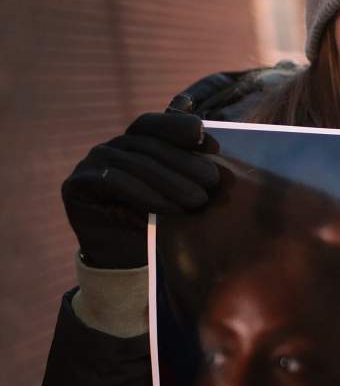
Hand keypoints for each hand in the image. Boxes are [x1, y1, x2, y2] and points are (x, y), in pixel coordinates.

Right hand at [62, 112, 219, 268]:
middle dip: (184, 164)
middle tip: (212, 183)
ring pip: (134, 163)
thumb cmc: (158, 224)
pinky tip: (170, 209)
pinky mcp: (77, 184)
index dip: (181, 130)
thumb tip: (217, 157)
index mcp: (134, 143)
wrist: (124, 259)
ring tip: (197, 201)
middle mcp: (111, 148)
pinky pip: (114, 182)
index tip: (211, 145)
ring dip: (170, 182)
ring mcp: (91, 163)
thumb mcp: (178, 196)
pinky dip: (145, 195)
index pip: (155, 126)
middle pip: (148, 146)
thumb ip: (188, 173)